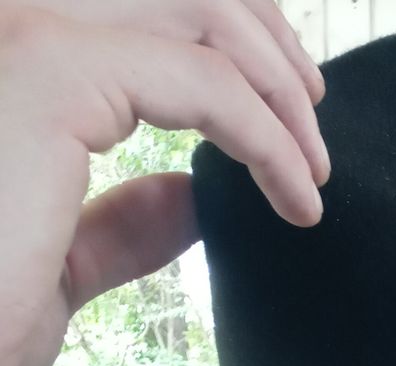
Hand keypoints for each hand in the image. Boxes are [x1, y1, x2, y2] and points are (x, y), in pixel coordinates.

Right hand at [0, 0, 328, 365]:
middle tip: (316, 126)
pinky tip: (299, 196)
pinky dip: (270, 139)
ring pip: (200, 16)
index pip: (145, 13)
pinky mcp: (48, 67)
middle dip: (267, 46)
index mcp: (12, 59)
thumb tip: (185, 198)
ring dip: (278, 89)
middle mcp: (11, 23)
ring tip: (314, 170)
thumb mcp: (54, 262)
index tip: (290, 118)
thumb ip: (118, 221)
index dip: (232, 46)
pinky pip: (206, 83)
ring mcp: (23, 32)